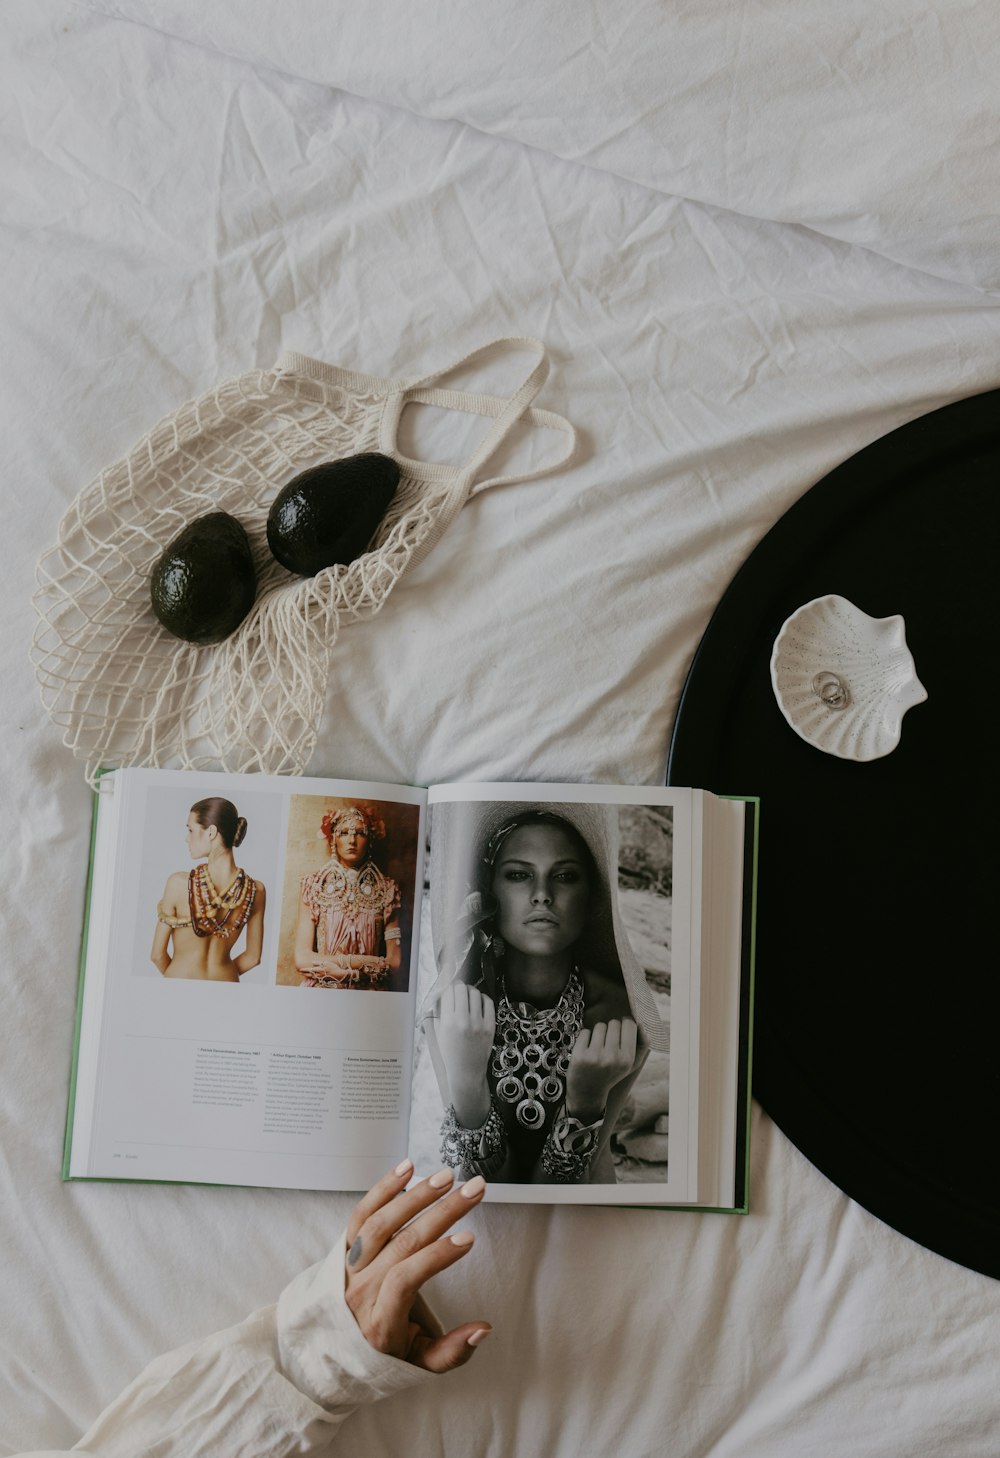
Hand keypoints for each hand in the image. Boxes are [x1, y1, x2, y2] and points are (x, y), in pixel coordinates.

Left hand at [344, 1160, 490, 1370]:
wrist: (327, 1350)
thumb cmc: (379, 1355)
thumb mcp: (416, 1365)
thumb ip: (451, 1353)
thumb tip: (483, 1329)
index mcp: (379, 1321)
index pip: (406, 1277)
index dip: (437, 1255)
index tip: (468, 1237)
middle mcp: (360, 1290)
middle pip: (402, 1242)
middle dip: (442, 1212)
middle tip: (473, 1191)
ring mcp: (349, 1266)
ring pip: (381, 1222)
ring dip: (416, 1195)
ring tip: (447, 1178)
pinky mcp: (345, 1248)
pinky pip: (361, 1213)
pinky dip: (383, 1188)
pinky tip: (407, 1169)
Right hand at [435, 983, 495, 1123]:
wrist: (466, 1073)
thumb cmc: (449, 1054)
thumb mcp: (438, 1033)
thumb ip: (439, 1012)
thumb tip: (443, 992)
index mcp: (447, 1023)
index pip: (448, 991)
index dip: (448, 986)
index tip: (448, 986)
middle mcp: (463, 1021)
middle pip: (462, 988)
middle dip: (459, 986)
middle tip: (458, 990)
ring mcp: (479, 1023)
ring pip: (475, 993)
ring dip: (470, 991)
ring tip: (468, 997)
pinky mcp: (490, 1026)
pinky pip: (488, 1002)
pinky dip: (483, 999)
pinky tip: (479, 1003)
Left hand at [565, 1018, 637, 1124]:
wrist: (588, 1093)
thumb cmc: (612, 1074)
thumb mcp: (632, 1064)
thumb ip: (642, 1044)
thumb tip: (640, 1023)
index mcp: (627, 1060)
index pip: (630, 1024)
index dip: (625, 1024)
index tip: (621, 1031)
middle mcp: (612, 1058)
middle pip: (614, 1023)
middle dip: (611, 1030)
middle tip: (608, 1043)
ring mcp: (594, 1056)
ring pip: (599, 1026)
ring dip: (598, 1033)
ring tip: (598, 1047)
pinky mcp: (579, 1055)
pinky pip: (585, 1032)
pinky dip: (585, 1038)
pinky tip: (587, 1050)